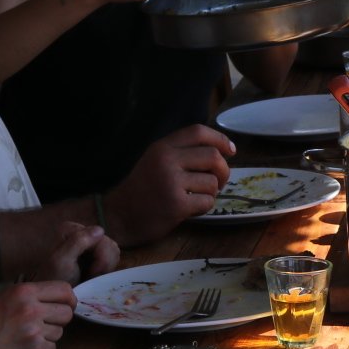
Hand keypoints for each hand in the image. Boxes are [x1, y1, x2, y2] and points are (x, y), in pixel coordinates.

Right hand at [0, 280, 76, 348]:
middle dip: (58, 320)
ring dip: (48, 336)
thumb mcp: (4, 299)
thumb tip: (60, 296)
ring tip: (26, 337)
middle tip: (43, 324)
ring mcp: (33, 329)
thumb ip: (30, 296)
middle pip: (67, 312)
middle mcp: (30, 308)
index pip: (64, 289)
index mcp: (23, 291)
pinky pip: (53, 348)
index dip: (69, 299)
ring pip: (60, 332)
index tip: (67, 304)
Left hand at [32, 220, 117, 284]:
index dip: (100, 257)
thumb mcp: (62, 261)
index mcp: (71, 229)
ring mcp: (91, 243)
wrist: (55, 296)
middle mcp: (82, 232)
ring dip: (105, 267)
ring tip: (91, 277)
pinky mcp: (97, 253)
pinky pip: (113, 257)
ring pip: (113, 251)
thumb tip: (100, 229)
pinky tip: (94, 275)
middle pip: (108, 244)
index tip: (89, 273)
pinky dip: (106, 269)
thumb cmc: (55, 279)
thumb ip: (78, 242)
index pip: (100, 238)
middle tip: (90, 276)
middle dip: (102, 264)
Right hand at [102, 125, 234, 244]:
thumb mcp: (155, 161)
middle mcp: (167, 160)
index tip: (230, 150)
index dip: (220, 139)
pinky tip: (192, 208)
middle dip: (224, 170)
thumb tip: (220, 152)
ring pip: (212, 182)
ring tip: (197, 197)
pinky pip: (208, 201)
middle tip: (220, 182)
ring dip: (212, 192)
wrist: (117, 216)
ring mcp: (172, 182)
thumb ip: (180, 153)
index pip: (198, 132)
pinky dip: (205, 206)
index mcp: (162, 147)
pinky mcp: (177, 204)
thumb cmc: (140, 189)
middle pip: (213, 156)